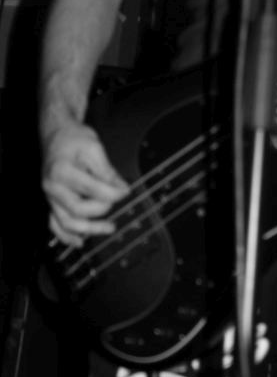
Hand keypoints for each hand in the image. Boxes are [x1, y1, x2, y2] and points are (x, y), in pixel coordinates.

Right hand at [41, 121, 128, 246]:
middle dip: (102, 208)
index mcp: (62, 171)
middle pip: (78, 209)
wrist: (56, 135)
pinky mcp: (51, 201)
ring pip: (66, 222)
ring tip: (109, 228)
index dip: (113, 193)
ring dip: (88, 229)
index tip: (126, 191)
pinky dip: (66, 236)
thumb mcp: (94, 147)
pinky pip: (54, 224)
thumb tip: (121, 189)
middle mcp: (53, 187)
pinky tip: (80, 241)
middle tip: (116, 200)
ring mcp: (50, 196)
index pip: (92, 189)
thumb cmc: (74, 139)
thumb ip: (107, 171)